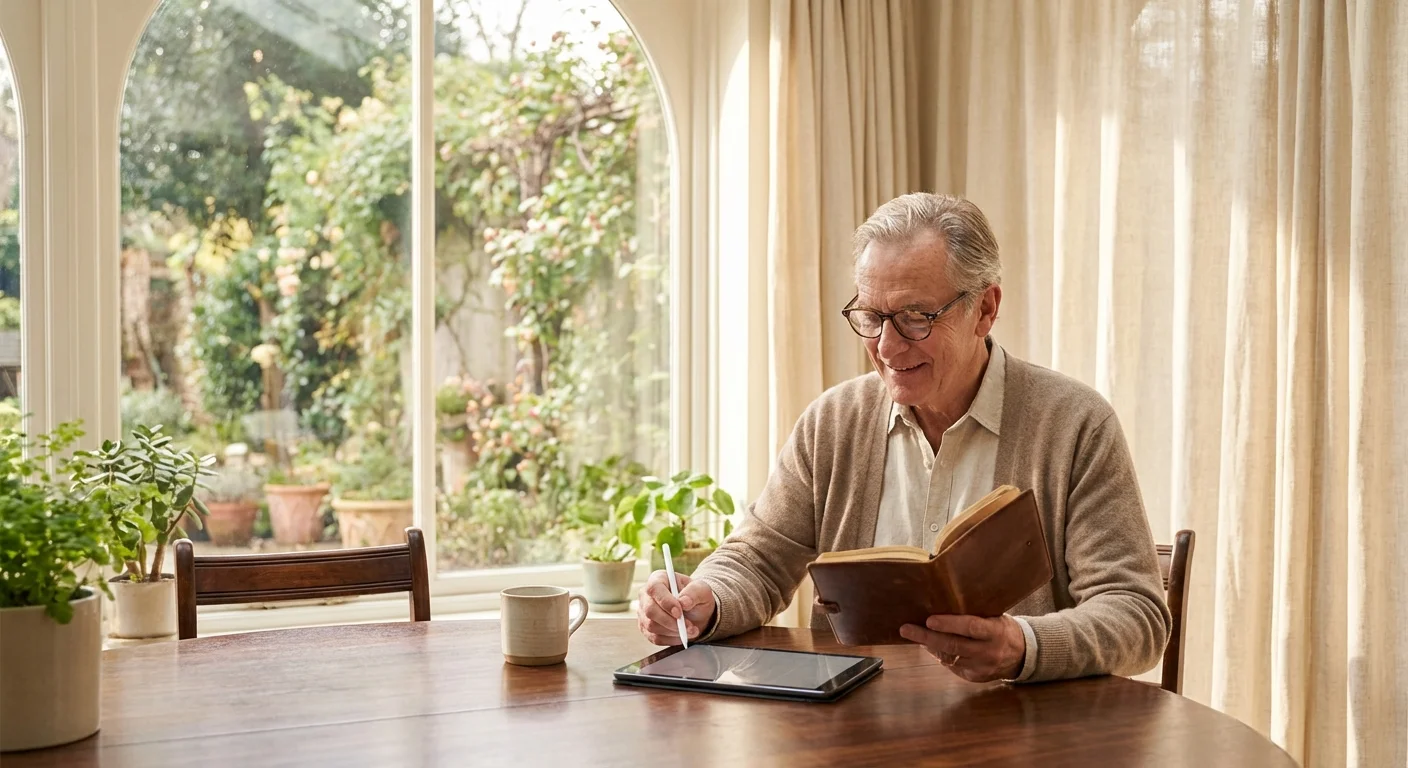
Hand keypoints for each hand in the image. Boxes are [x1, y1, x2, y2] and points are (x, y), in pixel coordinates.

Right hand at [636, 570, 715, 645]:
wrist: (696, 612)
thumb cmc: (696, 597)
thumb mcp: (702, 590)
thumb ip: (694, 592)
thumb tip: (683, 602)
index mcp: (659, 579)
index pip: (654, 588)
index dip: (665, 602)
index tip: (679, 613)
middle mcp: (646, 595)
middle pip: (650, 610)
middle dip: (670, 622)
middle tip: (689, 626)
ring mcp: (644, 612)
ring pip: (651, 626)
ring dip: (673, 632)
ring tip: (691, 630)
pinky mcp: (646, 628)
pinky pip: (655, 638)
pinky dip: (671, 639)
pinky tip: (682, 635)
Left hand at [899, 614, 1025, 682]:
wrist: (1023, 654)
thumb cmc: (1002, 628)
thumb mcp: (994, 616)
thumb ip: (973, 614)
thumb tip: (940, 605)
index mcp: (995, 631)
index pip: (970, 627)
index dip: (949, 624)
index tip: (929, 619)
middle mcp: (988, 652)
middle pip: (953, 645)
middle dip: (927, 637)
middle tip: (906, 629)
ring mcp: (982, 668)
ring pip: (949, 658)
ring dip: (929, 646)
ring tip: (913, 635)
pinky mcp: (976, 678)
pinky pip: (952, 667)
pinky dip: (940, 656)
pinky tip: (930, 647)